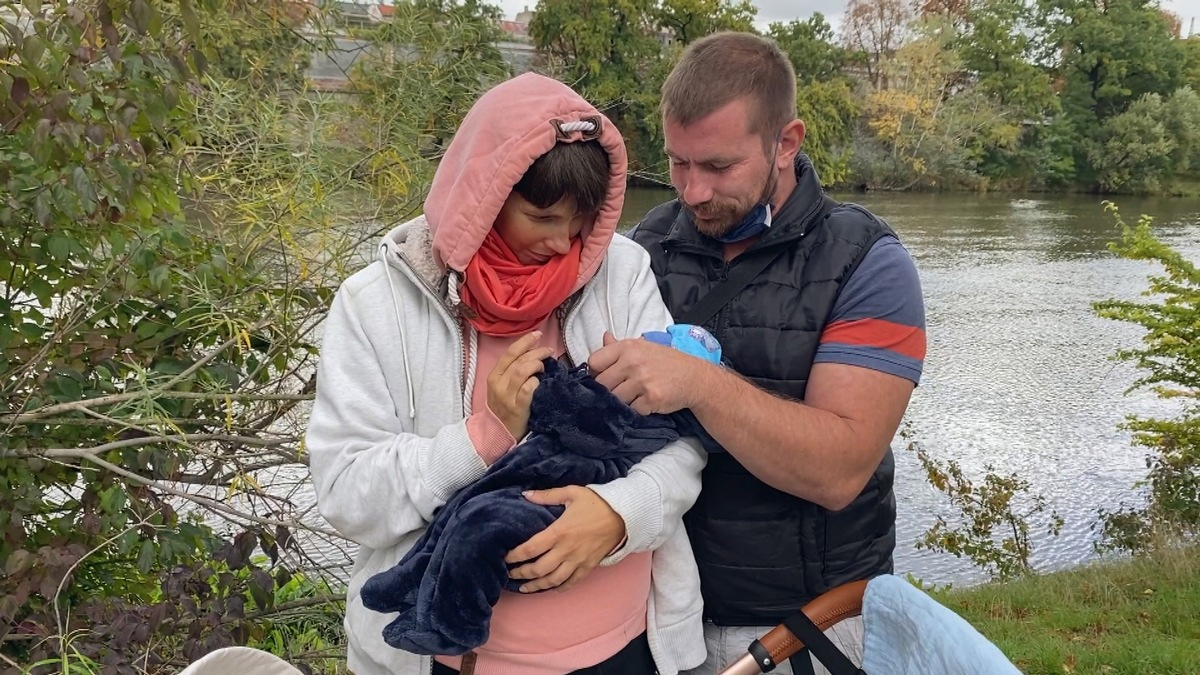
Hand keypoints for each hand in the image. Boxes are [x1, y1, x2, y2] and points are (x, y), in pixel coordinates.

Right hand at [487, 331, 554, 439]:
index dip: (524, 341)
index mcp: (494, 376)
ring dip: (537, 364)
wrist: (496, 433)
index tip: (537, 334)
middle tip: (548, 350)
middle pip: (519, 360)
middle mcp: (498, 384)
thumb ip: (511, 372)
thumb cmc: (503, 408)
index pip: (509, 353)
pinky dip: (536, 382)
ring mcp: (507, 396)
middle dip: (536, 351)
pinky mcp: (517, 408)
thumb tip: (532, 355)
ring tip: (545, 366)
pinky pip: (528, 388)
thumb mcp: (500, 387)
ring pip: (522, 371)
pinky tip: (541, 382)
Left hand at [504, 486, 625, 592]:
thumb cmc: (597, 502)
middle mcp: (566, 550)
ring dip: (536, 586)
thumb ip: (547, 496)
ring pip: (552, 580)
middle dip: (520, 573)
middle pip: (538, 569)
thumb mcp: (571, 493)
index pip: (529, 549)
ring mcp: (578, 561)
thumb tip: (525, 494)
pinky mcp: (588, 567)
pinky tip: (549, 588)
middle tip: (509, 574)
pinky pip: (571, 582)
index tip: (504, 558)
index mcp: (559, 531)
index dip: (514, 556)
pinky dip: (558, 588)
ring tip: (524, 587)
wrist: (624, 515)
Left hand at [588, 332, 705, 414]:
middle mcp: (633, 362)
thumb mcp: (643, 347)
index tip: (603, 377)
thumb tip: (604, 337)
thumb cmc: (667, 362)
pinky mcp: (651, 398)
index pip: (594, 362)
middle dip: (608, 390)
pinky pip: (632, 410)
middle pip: (601, 384)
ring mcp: (642, 381)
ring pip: (615, 399)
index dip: (595, 372)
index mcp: (627, 347)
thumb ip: (620, 345)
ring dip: (623, 401)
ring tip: (634, 395)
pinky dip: (637, 409)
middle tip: (620, 389)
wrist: (694, 378)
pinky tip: (646, 401)